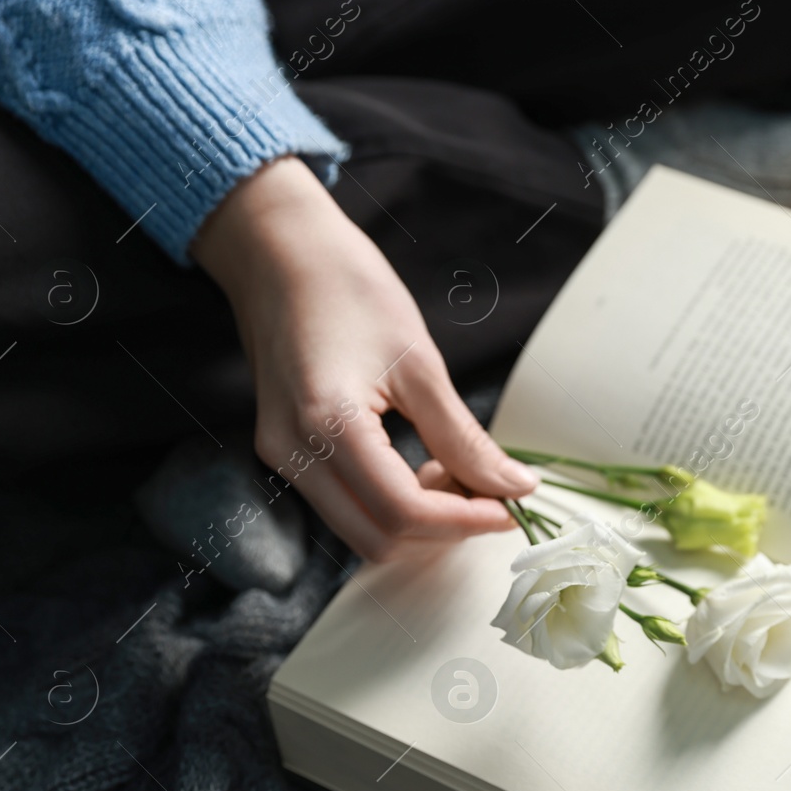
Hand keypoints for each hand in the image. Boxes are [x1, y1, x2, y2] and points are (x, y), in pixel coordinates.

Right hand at [191, 157, 537, 558]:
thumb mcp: (420, 362)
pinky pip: (341, 506)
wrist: (277, 250)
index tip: (510, 508)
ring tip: (451, 471)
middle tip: (486, 494)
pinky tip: (417, 465)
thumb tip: (513, 487)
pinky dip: (388, 504)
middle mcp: (293, 452)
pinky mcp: (281, 451)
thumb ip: (463, 437)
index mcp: (328, 424)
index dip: (464, 521)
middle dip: (441, 530)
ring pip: (357, 531)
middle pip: (377, 539)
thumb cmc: (347, 288)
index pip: (403, 513)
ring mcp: (280, 456)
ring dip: (415, 521)